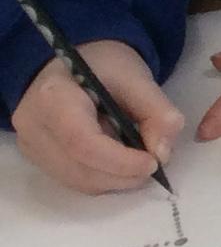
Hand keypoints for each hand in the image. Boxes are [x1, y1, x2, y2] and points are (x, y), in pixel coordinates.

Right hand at [11, 41, 182, 194]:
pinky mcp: (38, 158)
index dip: (120, 161)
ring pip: (79, 182)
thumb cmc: (103, 66)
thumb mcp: (136, 77)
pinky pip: (75, 181)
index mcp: (53, 97)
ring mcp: (31, 145)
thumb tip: (163, 153)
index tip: (153, 162)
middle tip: (153, 162)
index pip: (82, 142)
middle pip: (80, 169)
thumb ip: (157, 111)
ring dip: (117, 180)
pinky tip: (117, 160)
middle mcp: (33, 126)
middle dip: (125, 175)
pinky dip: (104, 179)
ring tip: (136, 158)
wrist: (70, 65)